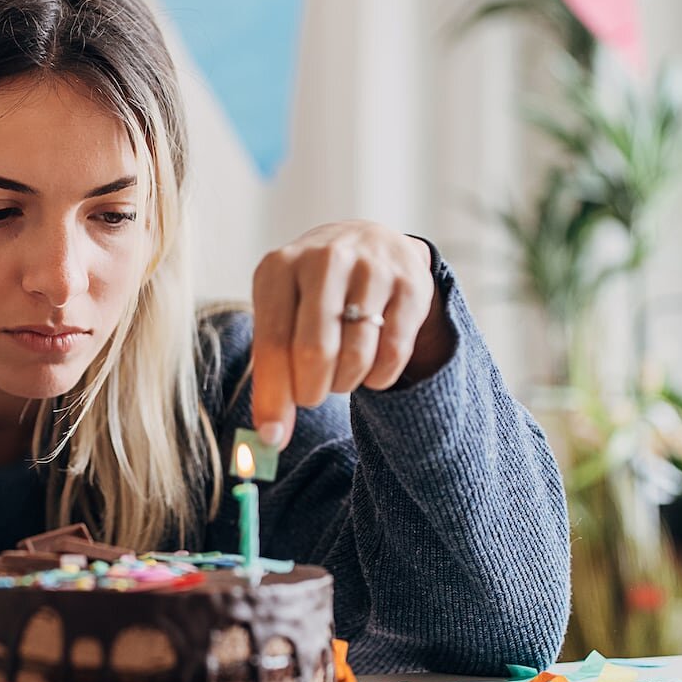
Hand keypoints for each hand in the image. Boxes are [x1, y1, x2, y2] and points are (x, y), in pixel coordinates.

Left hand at [249, 222, 442, 449]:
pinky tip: (370, 367)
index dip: (273, 397)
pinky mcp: (411, 284)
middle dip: (312, 390)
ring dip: (346, 382)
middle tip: (313, 394)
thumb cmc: (312, 295)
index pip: (273, 342)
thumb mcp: (282, 317)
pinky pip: (393, 353)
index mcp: (280, 266)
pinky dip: (379, 376)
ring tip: (341, 371)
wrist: (371, 244)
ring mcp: (371, 268)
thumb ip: (272, 374)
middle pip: (315, 351)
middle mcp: (325, 259)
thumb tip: (270, 437)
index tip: (273, 437)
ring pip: (357, 355)